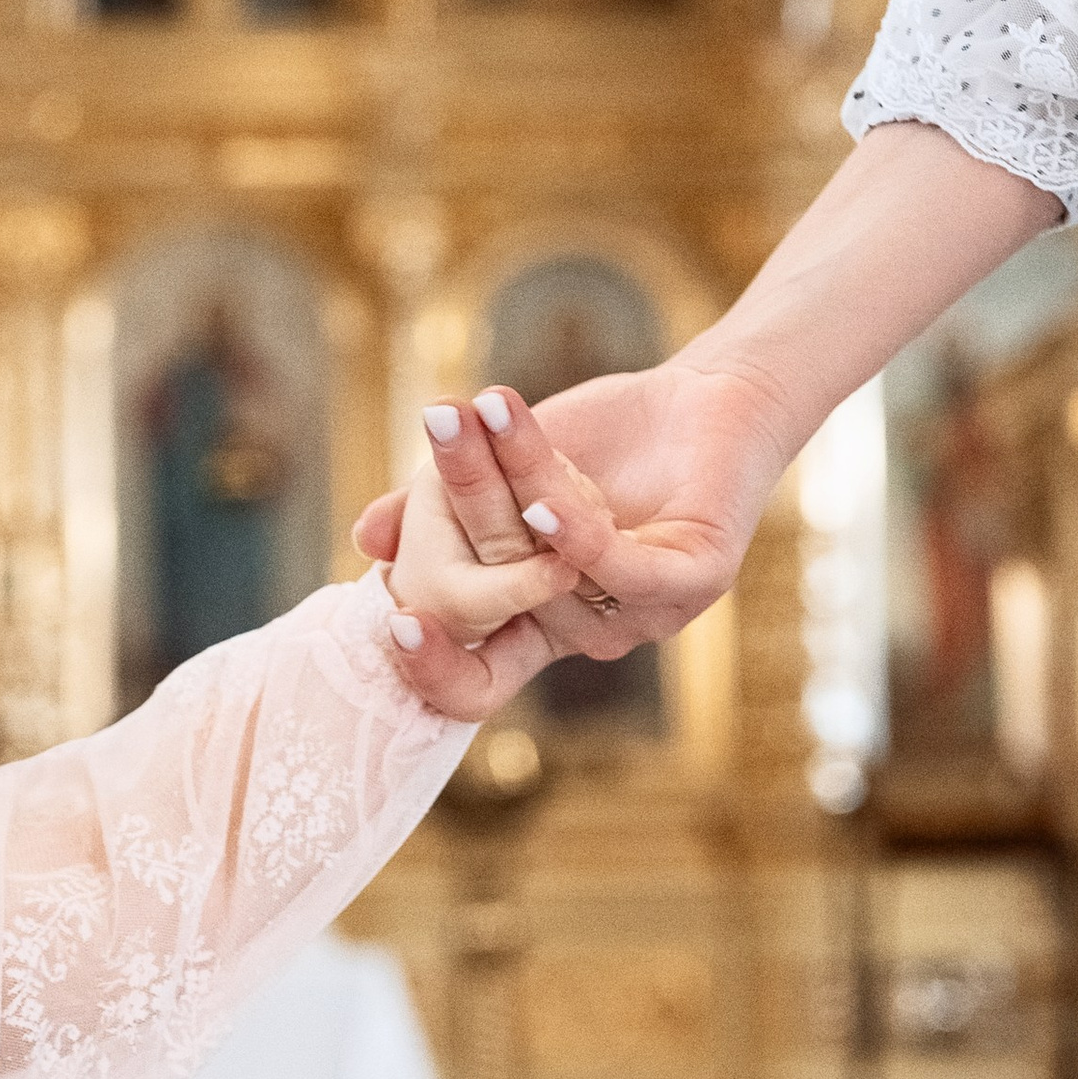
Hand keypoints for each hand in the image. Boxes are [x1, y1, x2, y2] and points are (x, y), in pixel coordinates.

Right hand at [354, 356, 792, 660]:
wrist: (708, 396)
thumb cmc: (604, 439)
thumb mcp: (507, 470)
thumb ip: (440, 507)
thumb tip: (368, 538)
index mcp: (533, 624)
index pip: (473, 682)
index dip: (432, 669)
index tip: (394, 624)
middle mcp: (583, 634)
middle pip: (498, 599)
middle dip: (459, 512)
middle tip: (433, 444)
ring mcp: (641, 616)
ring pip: (549, 571)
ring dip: (510, 486)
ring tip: (484, 412)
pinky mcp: (693, 582)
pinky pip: (617, 569)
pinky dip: (575, 534)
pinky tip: (546, 500)